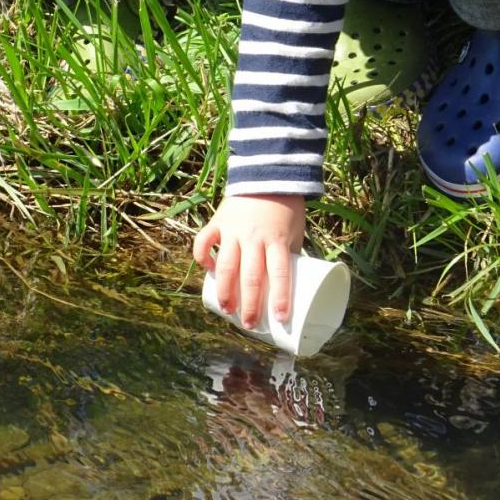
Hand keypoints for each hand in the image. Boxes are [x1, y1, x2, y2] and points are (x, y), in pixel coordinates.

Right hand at [193, 194, 305, 327]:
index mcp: (278, 239)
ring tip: (227, 310)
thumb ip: (289, 254)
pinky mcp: (218, 221)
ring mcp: (234, 230)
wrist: (267, 175)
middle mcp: (254, 237)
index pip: (280, 273)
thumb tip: (286, 284)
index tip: (281, 318)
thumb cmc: (287, 208)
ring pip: (226, 266)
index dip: (281, 297)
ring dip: (225, 291)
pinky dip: (203, 257)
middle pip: (250, 277)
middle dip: (249, 305)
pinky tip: (208, 270)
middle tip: (249, 324)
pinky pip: (204, 242)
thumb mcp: (296, 231)